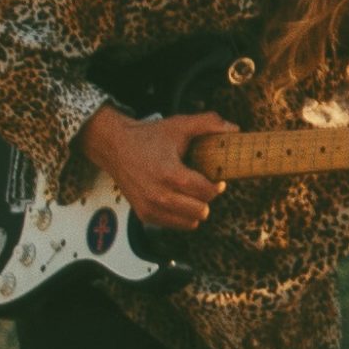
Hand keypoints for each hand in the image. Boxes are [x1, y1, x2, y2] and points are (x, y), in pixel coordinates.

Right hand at [82, 106, 232, 230]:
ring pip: (189, 222)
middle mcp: (158, 195)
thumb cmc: (147, 136)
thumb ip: (208, 124)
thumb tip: (234, 129)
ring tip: (191, 193)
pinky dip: (181, 215)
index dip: (216, 186)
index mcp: (170, 174)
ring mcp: (149, 207)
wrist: (114, 146)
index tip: (217, 180)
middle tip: (203, 186)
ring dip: (195, 209)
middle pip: (200, 211)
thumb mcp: (179, 125)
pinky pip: (174, 225)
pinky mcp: (143, 214)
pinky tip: (178, 199)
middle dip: (206, 198)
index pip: (206, 192)